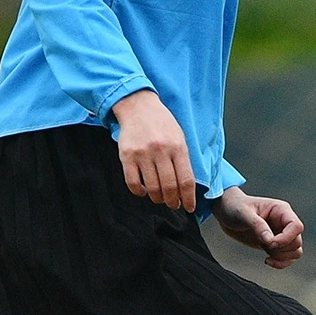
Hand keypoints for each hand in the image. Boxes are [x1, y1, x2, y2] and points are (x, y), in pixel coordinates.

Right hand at [113, 88, 195, 210]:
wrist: (138, 107)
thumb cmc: (162, 124)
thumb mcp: (179, 137)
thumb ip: (183, 160)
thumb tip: (186, 187)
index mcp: (178, 147)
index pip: (186, 181)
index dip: (189, 198)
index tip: (189, 207)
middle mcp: (161, 151)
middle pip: (169, 187)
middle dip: (173, 201)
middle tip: (174, 205)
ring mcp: (142, 154)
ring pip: (152, 188)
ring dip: (157, 199)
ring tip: (160, 199)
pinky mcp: (126, 156)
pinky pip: (132, 182)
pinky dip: (139, 192)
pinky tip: (143, 191)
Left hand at [212, 187, 304, 267]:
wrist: (226, 211)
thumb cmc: (235, 207)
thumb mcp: (243, 213)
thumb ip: (257, 226)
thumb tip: (269, 240)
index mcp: (281, 210)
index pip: (296, 226)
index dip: (286, 238)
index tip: (269, 243)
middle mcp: (284, 222)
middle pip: (296, 241)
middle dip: (281, 249)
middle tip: (264, 245)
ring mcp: (280, 234)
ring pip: (295, 251)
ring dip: (282, 257)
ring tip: (266, 252)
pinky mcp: (275, 244)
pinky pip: (288, 258)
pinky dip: (281, 263)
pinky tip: (267, 261)